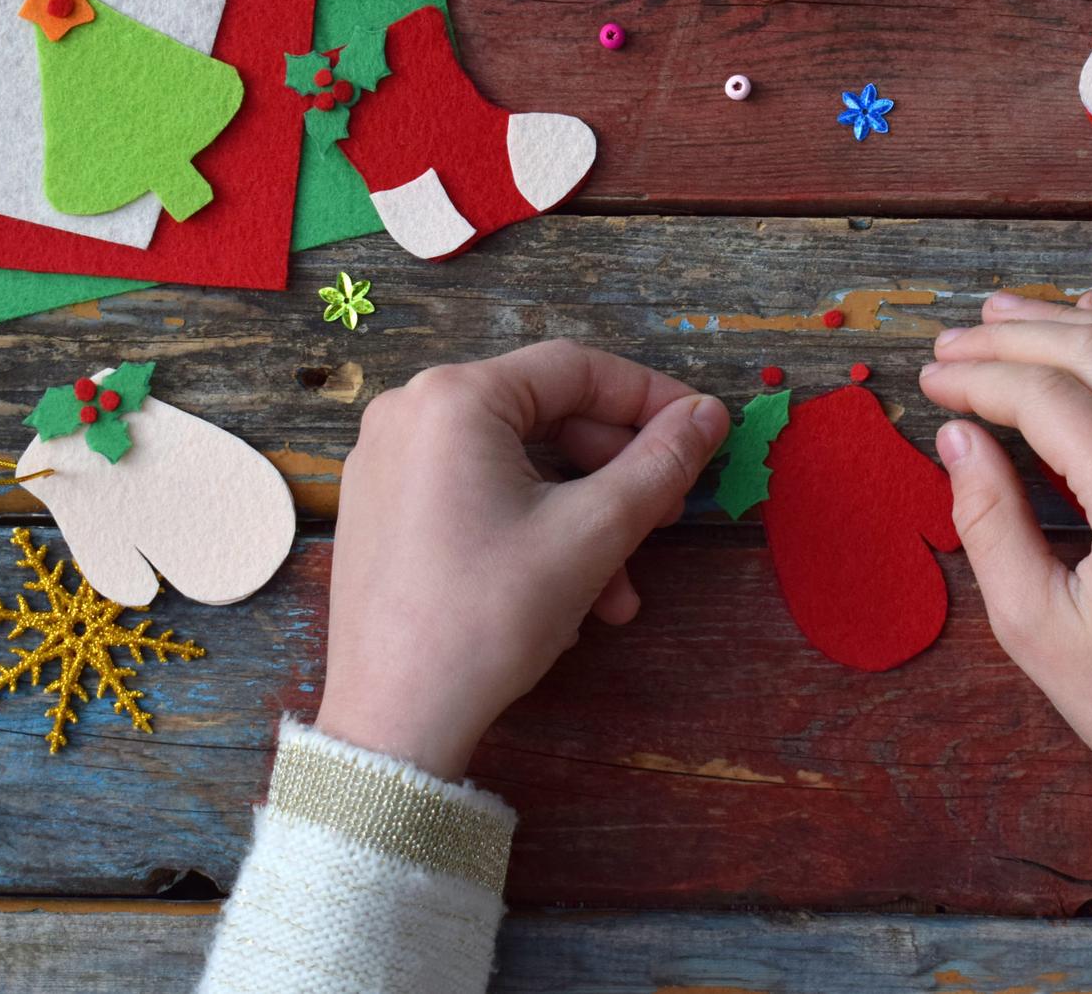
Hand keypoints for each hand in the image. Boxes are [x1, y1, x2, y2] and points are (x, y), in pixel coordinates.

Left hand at [315, 341, 730, 780]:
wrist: (394, 721)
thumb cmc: (489, 617)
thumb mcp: (593, 533)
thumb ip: (660, 462)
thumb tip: (709, 414)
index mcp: (453, 398)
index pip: (576, 369)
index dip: (651, 398)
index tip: (702, 434)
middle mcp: (408, 413)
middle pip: (545, 418)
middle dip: (616, 473)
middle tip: (665, 519)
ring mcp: (387, 463)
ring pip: (517, 466)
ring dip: (582, 518)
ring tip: (620, 590)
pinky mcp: (382, 511)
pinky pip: (478, 494)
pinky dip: (533, 530)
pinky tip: (568, 595)